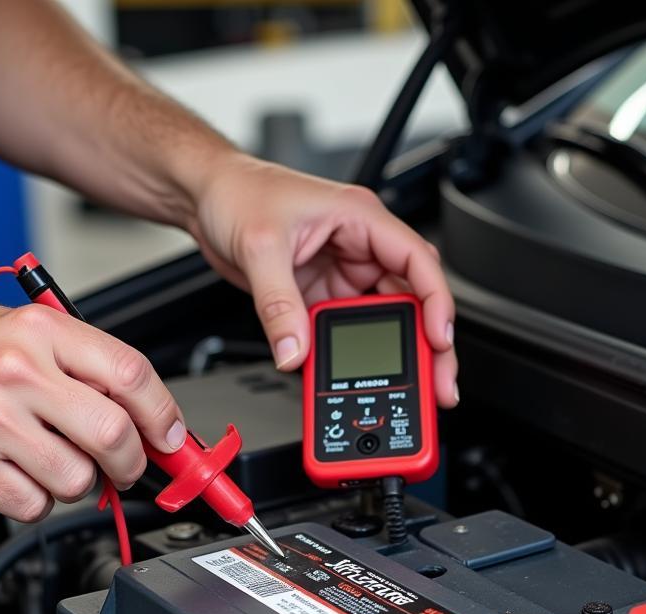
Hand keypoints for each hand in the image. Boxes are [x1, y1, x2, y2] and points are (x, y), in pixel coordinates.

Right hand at [0, 305, 184, 521]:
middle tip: (124, 464)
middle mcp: (16, 373)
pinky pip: (36, 505)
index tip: (171, 437)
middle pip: (113, 434)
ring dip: (76, 481)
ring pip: (78, 479)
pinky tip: (17, 473)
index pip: (130, 374)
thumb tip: (149, 413)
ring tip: (48, 458)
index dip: (164, 415)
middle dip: (131, 461)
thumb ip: (84, 365)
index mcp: (39, 332)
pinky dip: (37, 500)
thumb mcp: (22, 332)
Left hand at [190, 154, 458, 407]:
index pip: (417, 261)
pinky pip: (346, 331)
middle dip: (427, 343)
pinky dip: (352, 356)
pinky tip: (355, 377)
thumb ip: (278, 304)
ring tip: (405, 387)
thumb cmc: (238, 193)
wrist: (205, 197)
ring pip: (383, 321)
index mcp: (361, 219)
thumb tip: (293, 352)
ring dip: (393, 354)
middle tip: (436, 381)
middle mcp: (360, 247)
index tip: (439, 338)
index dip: (437, 302)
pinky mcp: (322, 296)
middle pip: (411, 300)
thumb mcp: (260, 246)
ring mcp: (343, 275)